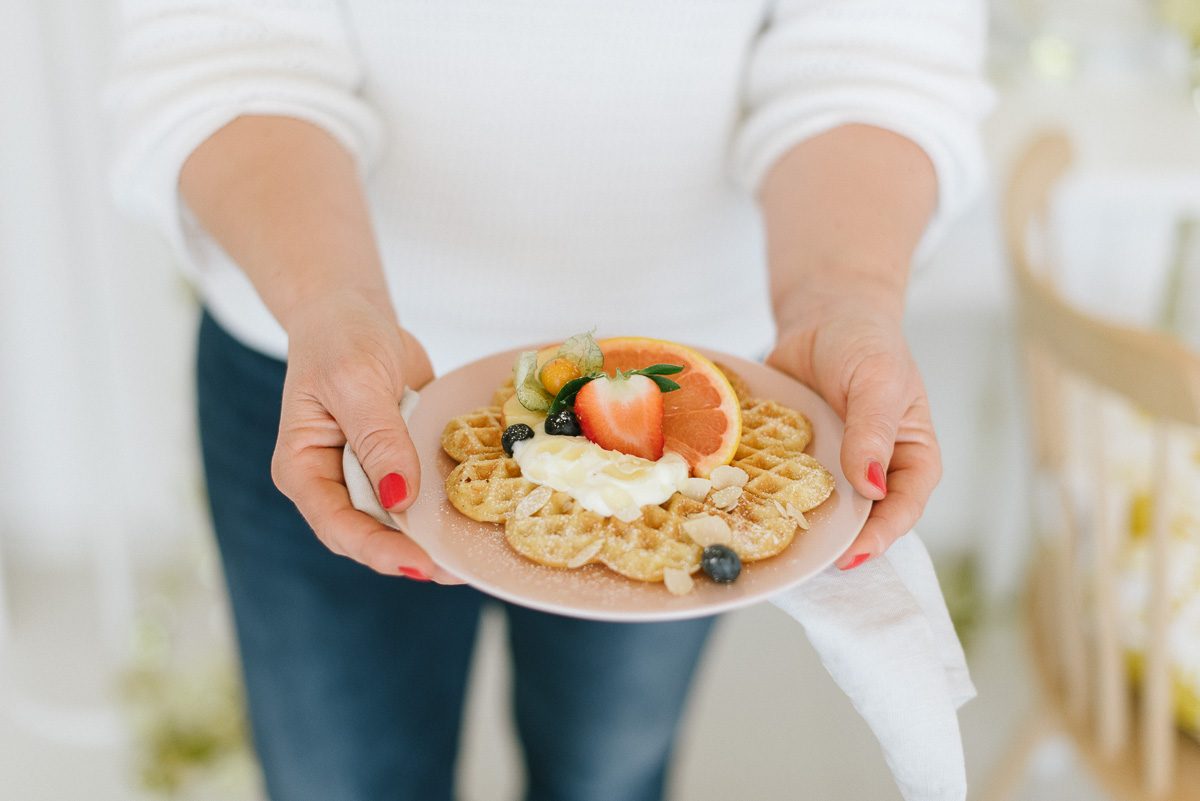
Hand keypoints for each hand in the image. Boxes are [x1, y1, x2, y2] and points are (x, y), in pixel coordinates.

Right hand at [270, 292, 461, 582]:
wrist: (355, 316)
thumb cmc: (340, 341)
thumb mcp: (355, 382)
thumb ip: (377, 438)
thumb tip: (399, 498)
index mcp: (304, 470)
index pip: (337, 526)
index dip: (379, 551)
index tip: (421, 565)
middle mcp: (334, 483)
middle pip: (372, 535)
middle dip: (416, 554)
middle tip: (462, 569)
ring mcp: (369, 478)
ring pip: (402, 523)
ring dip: (437, 538)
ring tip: (477, 555)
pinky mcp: (400, 466)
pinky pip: (425, 495)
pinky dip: (450, 507)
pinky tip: (483, 517)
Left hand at [767, 296, 940, 569]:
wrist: (824, 315)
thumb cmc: (866, 343)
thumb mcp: (878, 381)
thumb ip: (874, 433)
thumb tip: (872, 489)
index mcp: (912, 459)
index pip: (903, 509)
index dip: (880, 537)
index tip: (851, 555)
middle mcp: (873, 473)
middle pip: (861, 522)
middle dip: (835, 544)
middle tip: (806, 564)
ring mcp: (832, 469)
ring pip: (819, 510)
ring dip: (796, 527)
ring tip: (769, 546)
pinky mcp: (794, 461)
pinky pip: (779, 486)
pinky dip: (762, 498)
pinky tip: (739, 509)